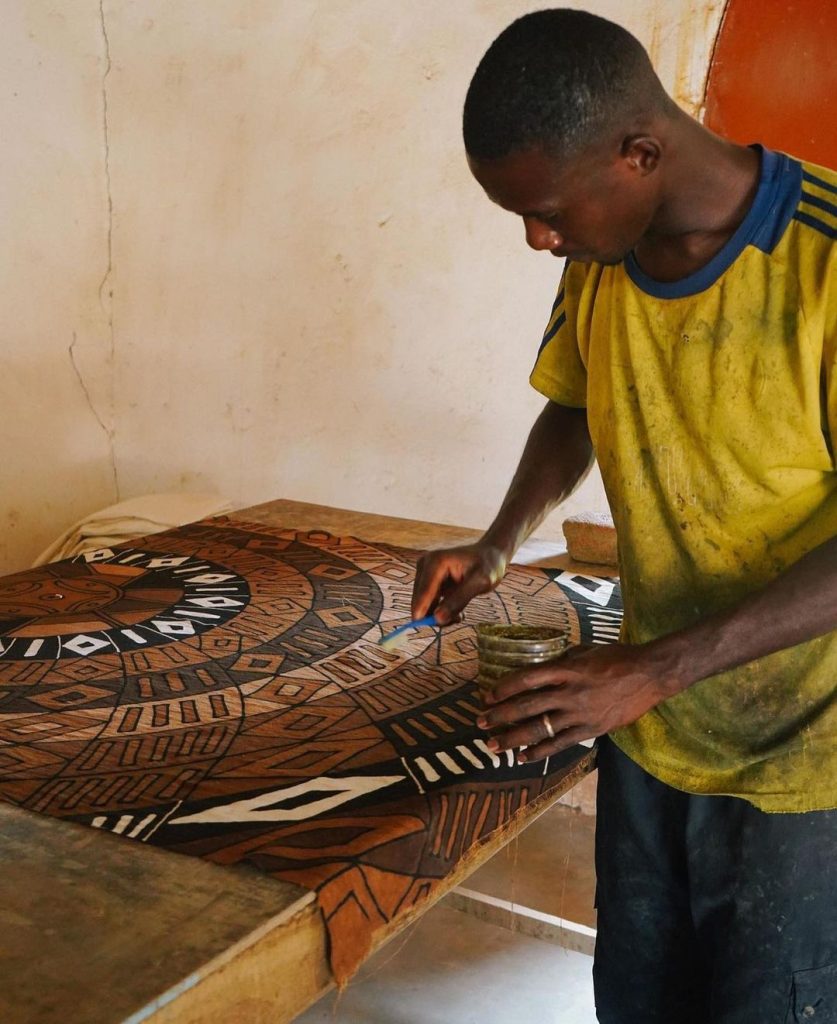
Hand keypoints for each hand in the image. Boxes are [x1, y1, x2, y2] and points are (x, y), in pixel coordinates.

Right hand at [411, 542, 507, 624]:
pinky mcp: (428, 582)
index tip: (423, 628)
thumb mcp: (480, 582)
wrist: (490, 555)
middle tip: (457, 619)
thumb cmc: (488, 565)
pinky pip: (428, 603)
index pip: (424, 591)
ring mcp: (425, 573)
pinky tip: (456, 611)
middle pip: (420, 599)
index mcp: (436, 561)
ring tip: (460, 615)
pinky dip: (440, 611)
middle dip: (435, 614)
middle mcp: (425, 565)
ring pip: (423, 604)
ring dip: (439, 614)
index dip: (422, 611)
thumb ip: (459, 600)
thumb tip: (437, 619)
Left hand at [476, 641, 679, 762]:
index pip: (527, 679)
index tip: (488, 696)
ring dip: (513, 738)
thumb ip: (564, 660)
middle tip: (481, 723)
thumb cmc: (618, 657)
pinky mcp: (591, 729)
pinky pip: (561, 743)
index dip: (504, 688)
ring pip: (540, 728)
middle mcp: (570, 692)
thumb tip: (544, 668)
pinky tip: (523, 757)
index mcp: (567, 669)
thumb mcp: (586, 651)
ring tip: (494, 745)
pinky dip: (540, 751)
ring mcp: (580, 713)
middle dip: (501, 715)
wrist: (650, 674)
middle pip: (528, 706)